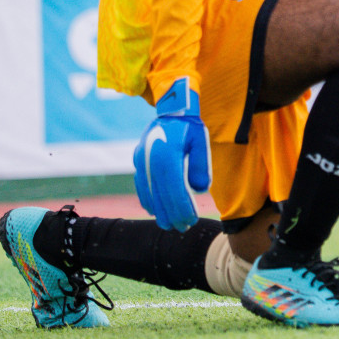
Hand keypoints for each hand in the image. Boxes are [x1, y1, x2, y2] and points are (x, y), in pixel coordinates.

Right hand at [133, 77, 210, 231]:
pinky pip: (141, 186)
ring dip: (159, 211)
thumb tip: (198, 190)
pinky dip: (148, 200)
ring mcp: (141, 160)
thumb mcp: (201, 141)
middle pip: (160, 193)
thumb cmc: (190, 127)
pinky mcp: (138, 161)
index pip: (175, 187)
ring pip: (148, 192)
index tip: (192, 220)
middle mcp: (150, 158)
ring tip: (171, 225)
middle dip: (172, 214)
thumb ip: (201, 166)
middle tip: (183, 228)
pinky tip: (155, 212)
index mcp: (167, 153)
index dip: (182, 206)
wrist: (171, 110)